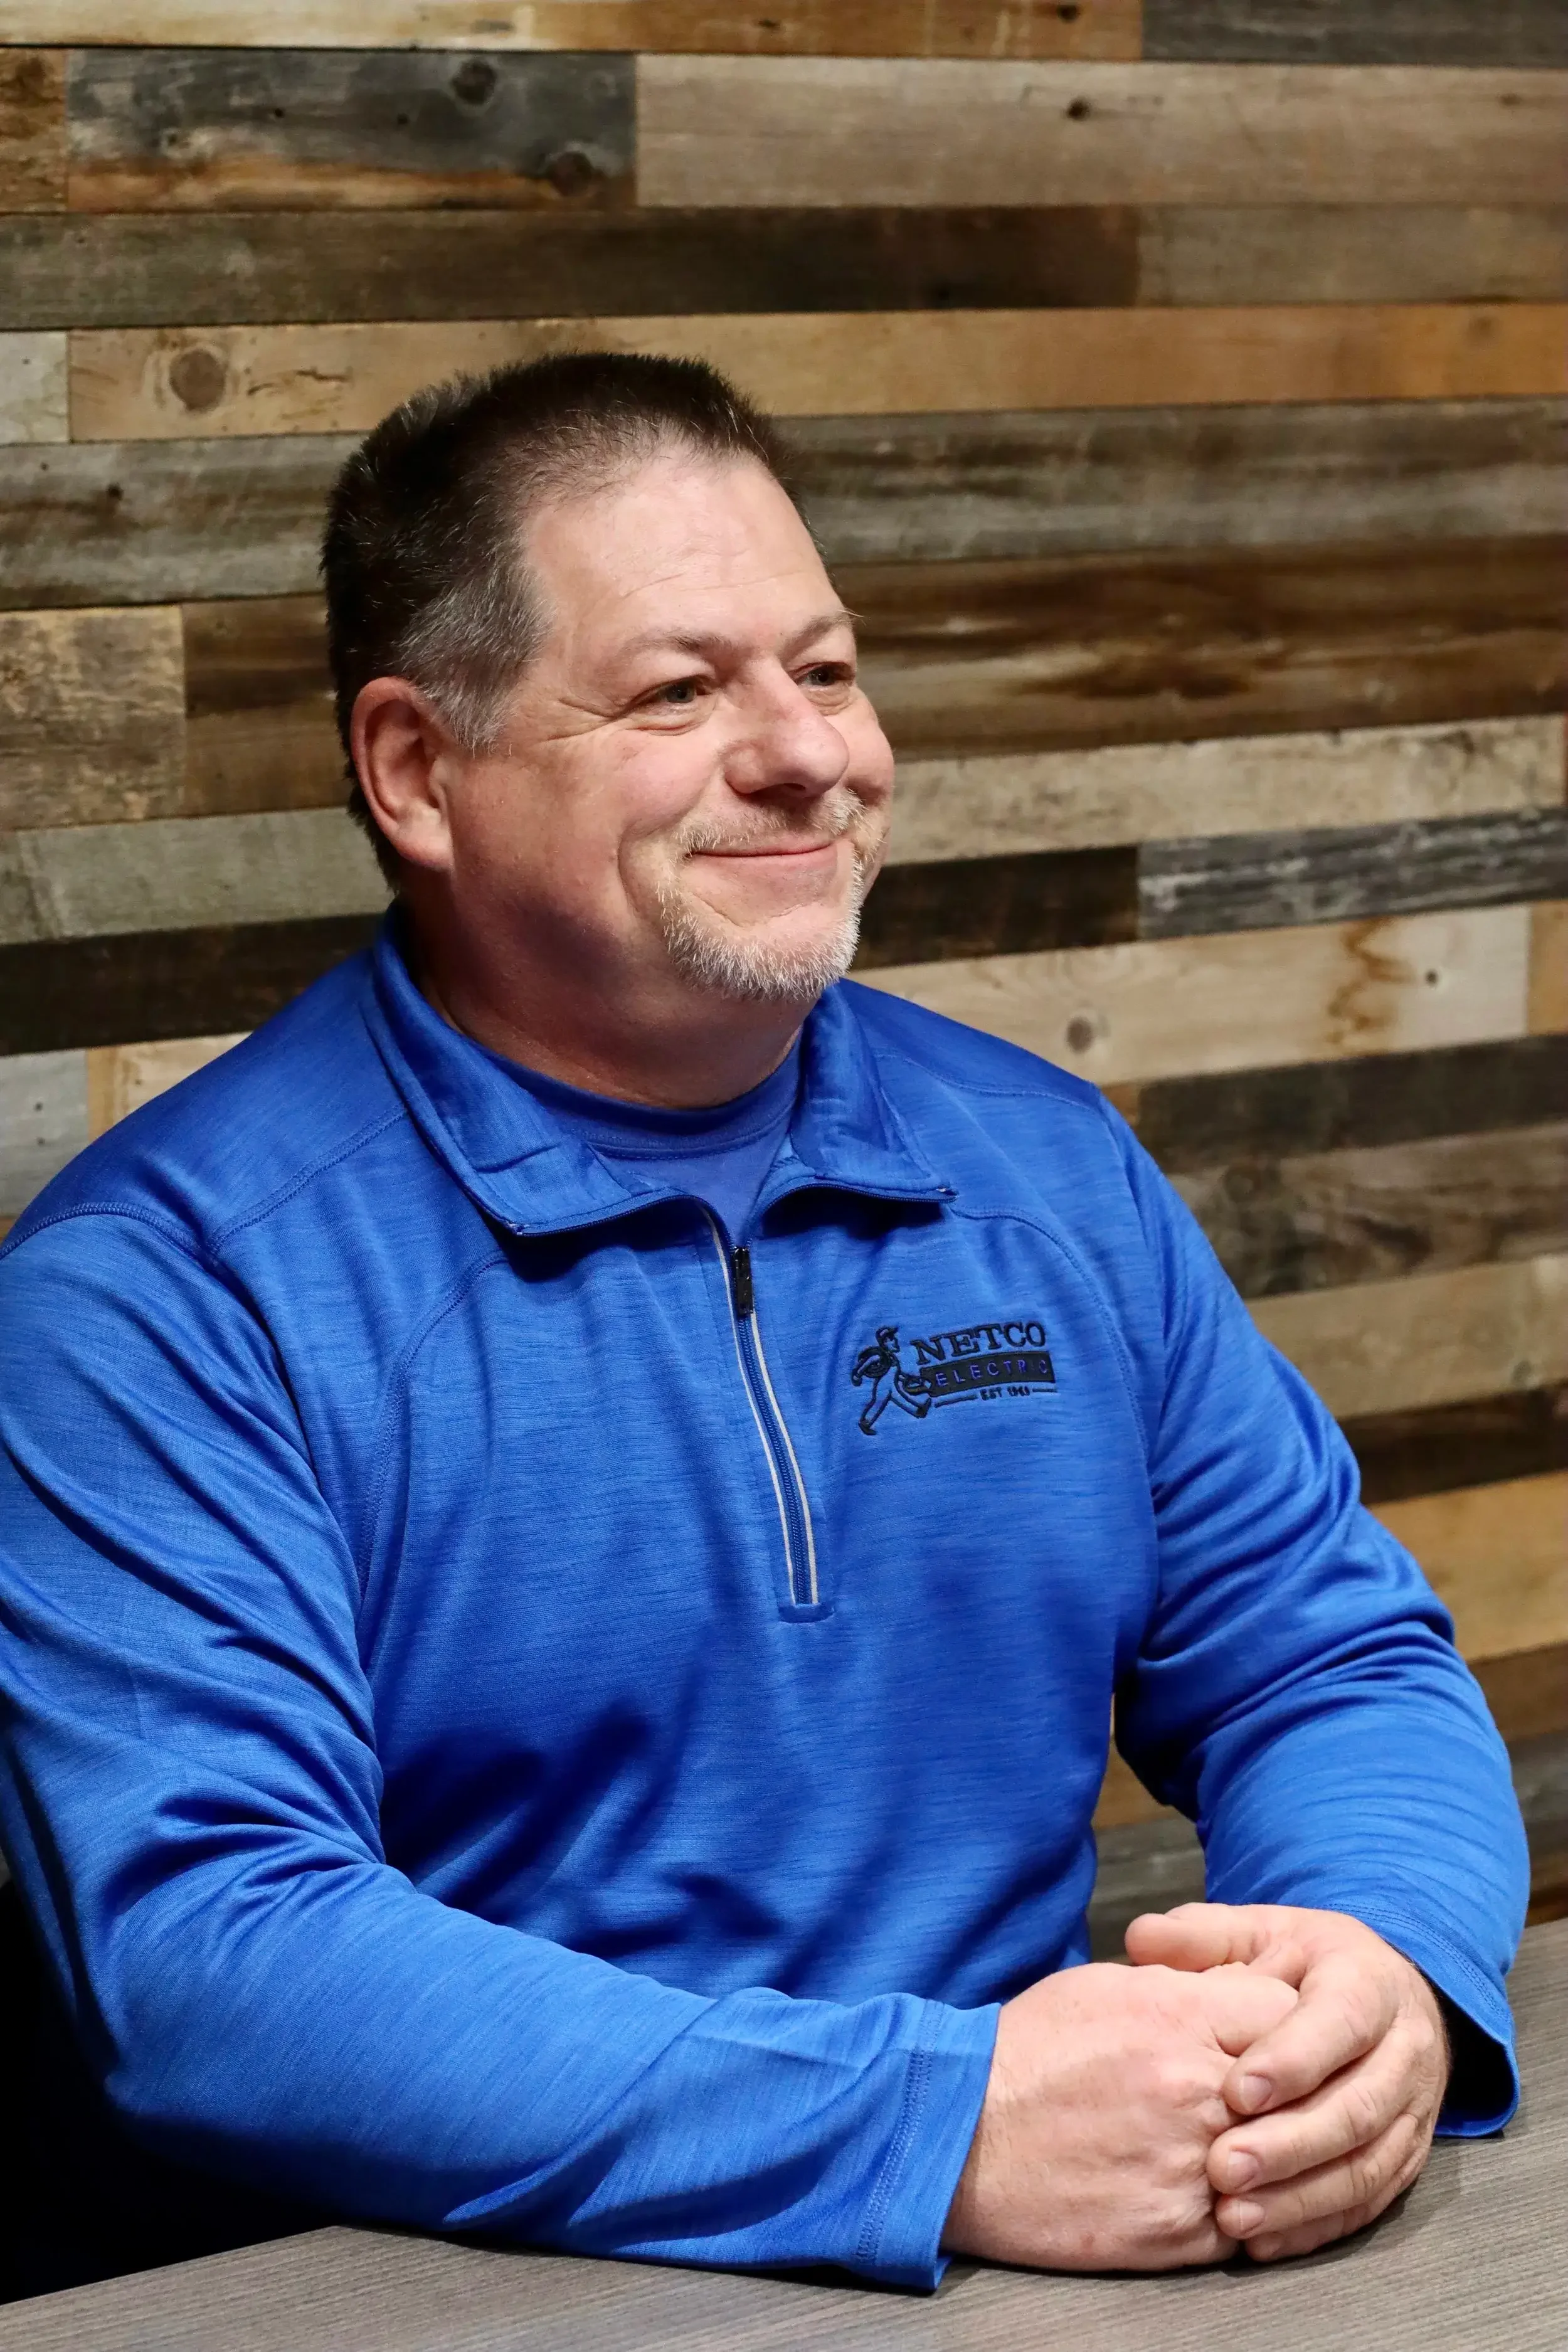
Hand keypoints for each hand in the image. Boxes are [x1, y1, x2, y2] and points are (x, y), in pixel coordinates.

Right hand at [943, 1960, 1297, 2270]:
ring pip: (1279, 2165)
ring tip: (1244, 2148)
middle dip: (1287, 2092)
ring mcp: (1188, 2166)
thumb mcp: (1107, 1987)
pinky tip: (1212, 2192)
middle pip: (1295, 2089)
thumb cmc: (1028, 2053)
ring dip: (1269, 2158)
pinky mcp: (1174, 2232)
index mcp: (1177, 2015)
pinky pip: (1244, 2226)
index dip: (1289, 2022)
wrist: (961, 2137)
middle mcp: (1193, 2089)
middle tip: (1269, 2097)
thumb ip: (1184, 1986)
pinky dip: (1238, 2211)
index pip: (1285, 2010)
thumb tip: (1238, 1990)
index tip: (1273, 2036)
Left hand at [1125, 1904, 1449, 2262]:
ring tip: (1234, 2215)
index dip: (1293, 2059)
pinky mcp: (1406, 2158)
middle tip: (1223, 2167)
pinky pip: (1370, 2203)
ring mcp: (1412, 2111)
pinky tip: (1266, 2240)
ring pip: (1367, 2166)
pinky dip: (1317, 2224)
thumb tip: (1139, 1938)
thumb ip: (1202, 1936)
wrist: (1385, 1997)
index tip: (1234, 2092)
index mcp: (1369, 1983)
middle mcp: (1403, 2051)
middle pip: (1357, 2107)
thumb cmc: (1305, 1965)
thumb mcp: (1261, 1933)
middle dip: (1289, 2143)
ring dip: (1301, 2197)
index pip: (1340, 2021)